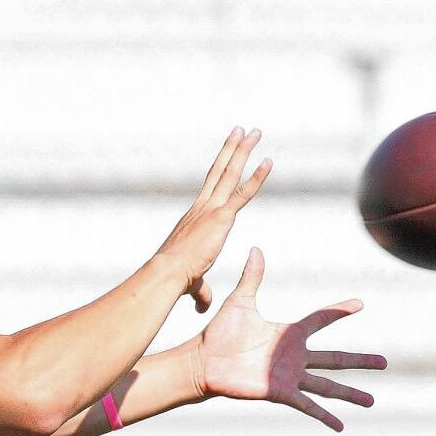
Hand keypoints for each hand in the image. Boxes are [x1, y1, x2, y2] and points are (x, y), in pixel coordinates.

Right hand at [156, 127, 272, 312]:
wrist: (166, 274)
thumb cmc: (175, 280)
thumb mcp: (192, 283)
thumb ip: (201, 291)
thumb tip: (204, 305)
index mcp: (194, 218)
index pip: (210, 188)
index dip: (219, 169)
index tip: (228, 154)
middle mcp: (201, 207)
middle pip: (218, 171)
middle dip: (232, 149)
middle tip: (242, 130)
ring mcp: (211, 210)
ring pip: (229, 173)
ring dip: (243, 151)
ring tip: (254, 131)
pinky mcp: (221, 217)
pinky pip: (243, 193)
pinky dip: (257, 177)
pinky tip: (269, 162)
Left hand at [193, 248, 387, 431]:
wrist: (203, 362)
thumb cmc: (218, 334)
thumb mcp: (240, 302)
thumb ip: (253, 277)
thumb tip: (255, 248)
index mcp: (288, 334)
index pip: (321, 320)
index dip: (339, 311)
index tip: (360, 304)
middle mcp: (293, 356)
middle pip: (335, 358)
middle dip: (360, 361)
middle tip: (384, 362)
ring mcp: (289, 376)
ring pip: (327, 385)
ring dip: (350, 393)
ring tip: (371, 401)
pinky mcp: (279, 392)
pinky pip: (306, 405)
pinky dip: (323, 416)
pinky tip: (340, 426)